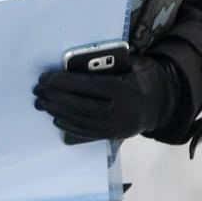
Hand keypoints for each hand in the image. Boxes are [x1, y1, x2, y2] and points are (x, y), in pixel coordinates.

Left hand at [35, 54, 183, 143]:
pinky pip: (89, 133)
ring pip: (83, 121)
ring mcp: (119, 126)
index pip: (87, 86)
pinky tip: (57, 119)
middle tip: (38, 92)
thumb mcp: (128, 65)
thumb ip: (104, 67)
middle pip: (81, 106)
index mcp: (124, 89)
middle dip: (56, 98)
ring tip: (42, 104)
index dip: (63, 82)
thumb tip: (71, 65)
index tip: (44, 78)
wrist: (163, 101)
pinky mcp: (115, 135)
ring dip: (59, 112)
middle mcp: (121, 110)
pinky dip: (71, 126)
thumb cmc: (139, 76)